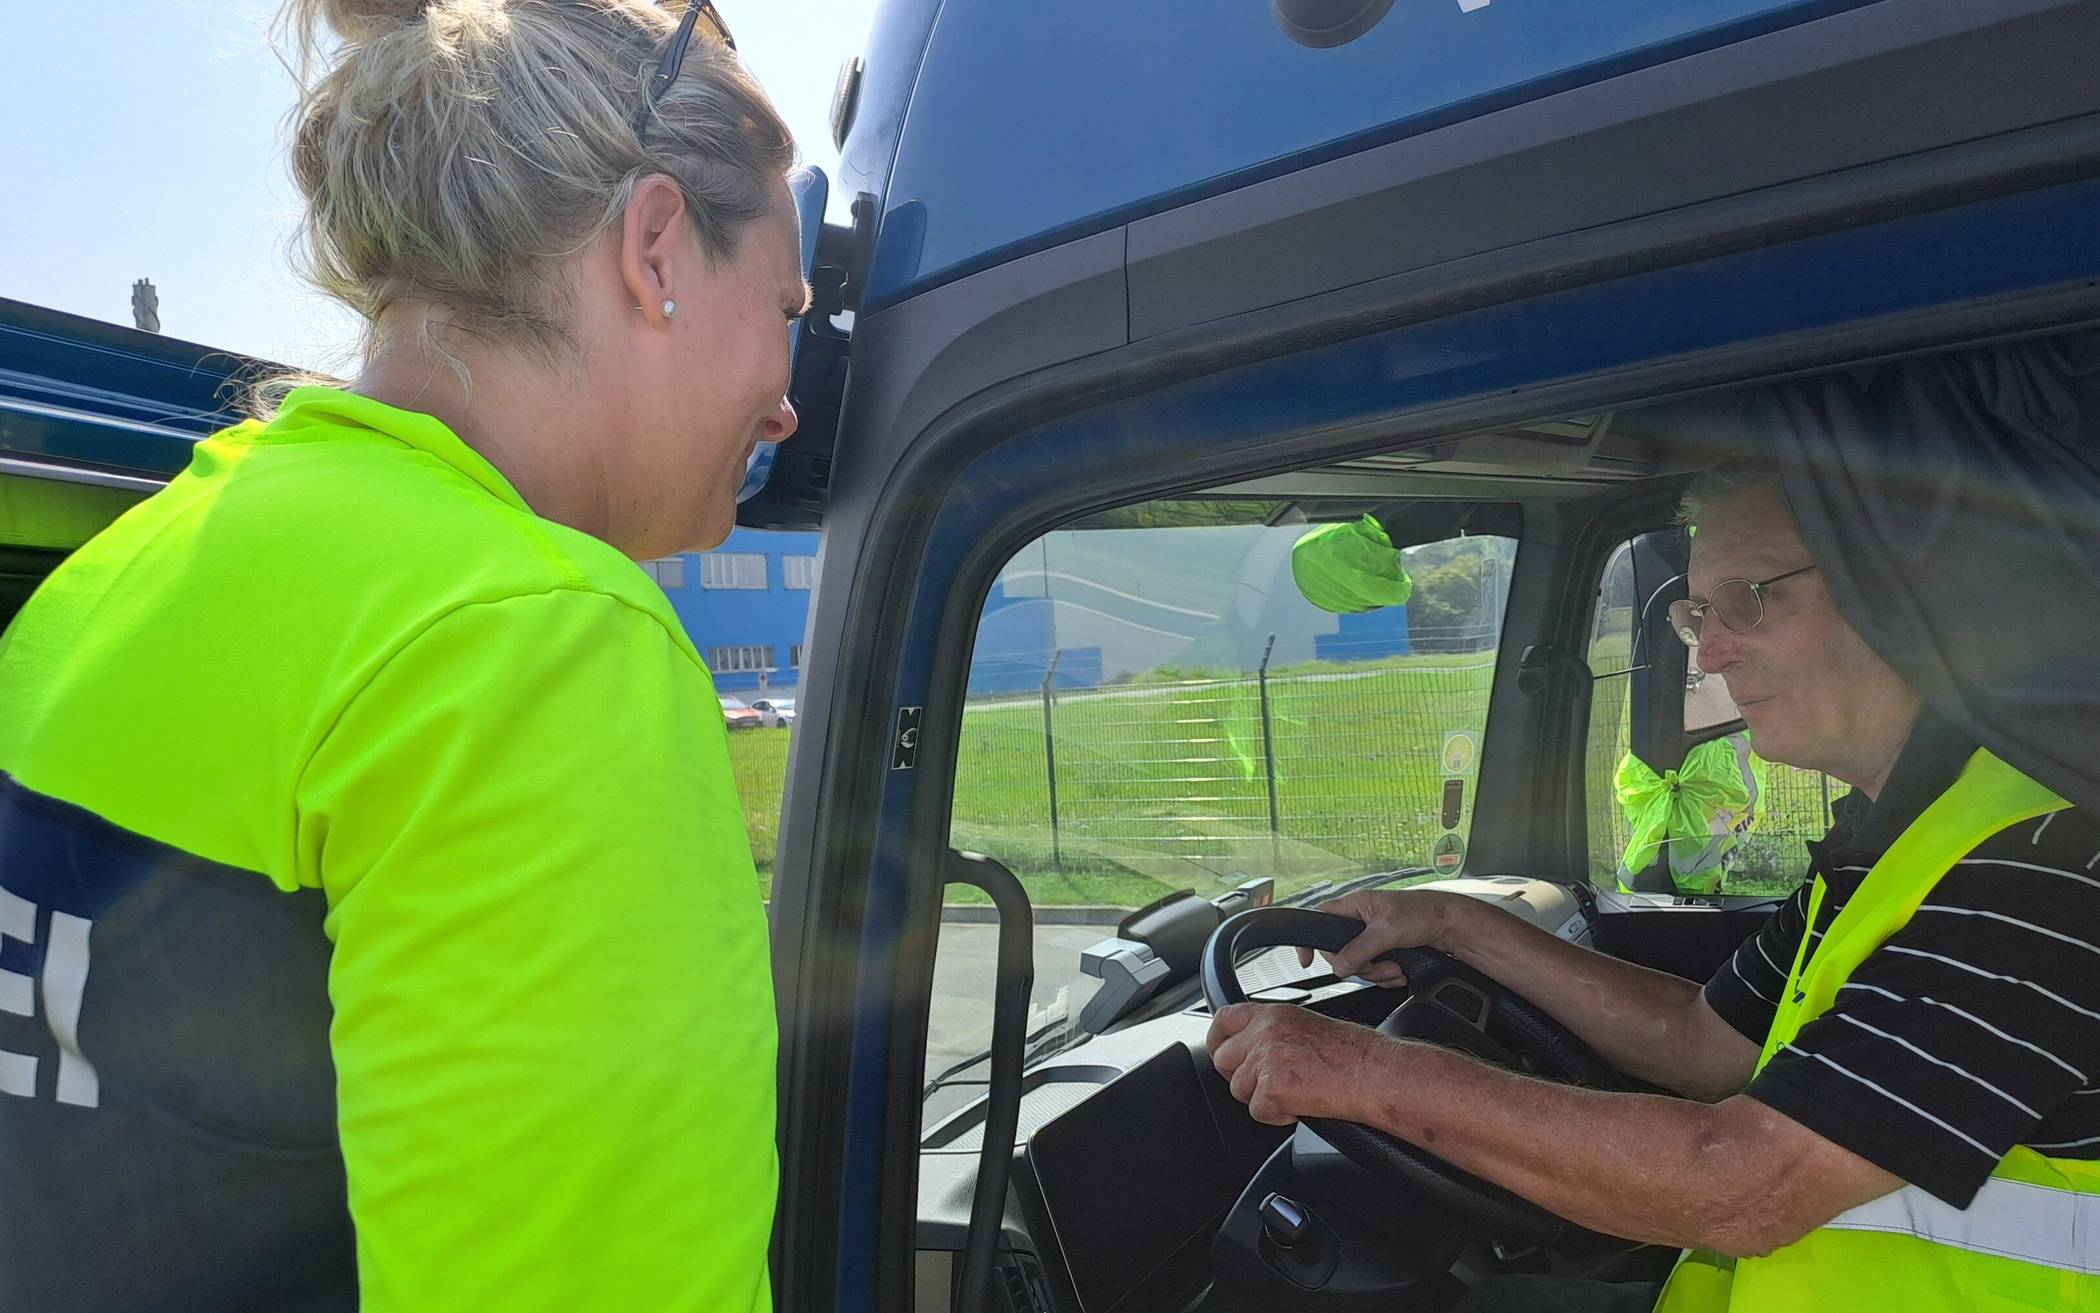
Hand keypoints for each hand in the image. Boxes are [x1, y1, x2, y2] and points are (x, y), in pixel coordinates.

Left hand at [1205, 1003, 1398, 1125]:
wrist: (1371, 1072)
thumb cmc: (1351, 1054)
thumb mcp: (1304, 1026)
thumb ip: (1273, 1032)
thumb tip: (1251, 1048)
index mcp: (1272, 1014)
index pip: (1223, 1020)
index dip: (1217, 1040)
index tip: (1221, 1052)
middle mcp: (1264, 1032)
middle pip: (1223, 1060)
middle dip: (1240, 1077)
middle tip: (1266, 1084)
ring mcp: (1265, 1059)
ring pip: (1239, 1089)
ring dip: (1262, 1098)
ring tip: (1293, 1093)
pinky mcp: (1272, 1087)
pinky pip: (1257, 1112)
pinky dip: (1276, 1116)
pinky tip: (1299, 1106)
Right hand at [1296, 890, 1471, 984]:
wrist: (1452, 926)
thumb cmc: (1423, 913)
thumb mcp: (1386, 931)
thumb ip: (1359, 950)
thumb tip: (1338, 967)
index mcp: (1355, 905)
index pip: (1320, 919)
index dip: (1310, 940)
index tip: (1306, 961)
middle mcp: (1361, 920)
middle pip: (1340, 952)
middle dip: (1360, 966)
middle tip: (1376, 965)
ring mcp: (1373, 937)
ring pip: (1359, 965)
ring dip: (1377, 973)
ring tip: (1395, 968)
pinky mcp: (1385, 950)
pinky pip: (1375, 971)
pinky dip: (1387, 976)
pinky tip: (1400, 972)